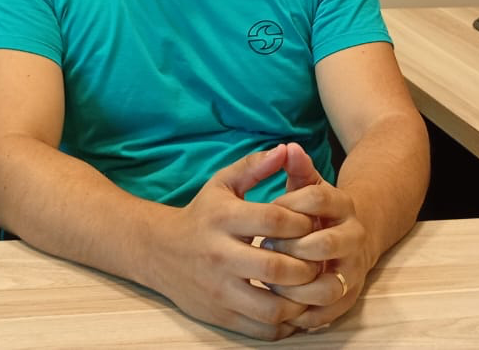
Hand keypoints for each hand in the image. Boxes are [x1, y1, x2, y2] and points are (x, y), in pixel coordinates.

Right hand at [150, 144, 322, 340]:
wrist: (160, 252)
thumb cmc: (202, 214)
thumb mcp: (222, 183)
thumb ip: (254, 166)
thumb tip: (287, 149)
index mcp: (223, 219)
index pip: (274, 220)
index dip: (302, 222)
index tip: (312, 224)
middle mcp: (220, 256)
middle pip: (276, 268)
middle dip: (307, 265)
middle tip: (318, 259)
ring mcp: (220, 290)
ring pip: (272, 306)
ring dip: (300, 300)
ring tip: (309, 286)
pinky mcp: (221, 316)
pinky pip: (262, 329)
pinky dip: (285, 323)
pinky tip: (294, 306)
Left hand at [263, 142, 371, 330]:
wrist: (350, 238)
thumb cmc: (315, 213)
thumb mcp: (308, 187)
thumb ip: (298, 169)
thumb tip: (288, 147)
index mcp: (343, 204)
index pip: (317, 198)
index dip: (287, 204)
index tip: (265, 212)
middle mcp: (354, 236)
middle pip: (323, 243)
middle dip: (290, 248)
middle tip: (265, 248)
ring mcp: (354, 268)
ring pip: (327, 283)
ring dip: (295, 285)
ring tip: (269, 280)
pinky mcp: (349, 296)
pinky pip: (328, 310)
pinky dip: (304, 312)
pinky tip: (281, 304)